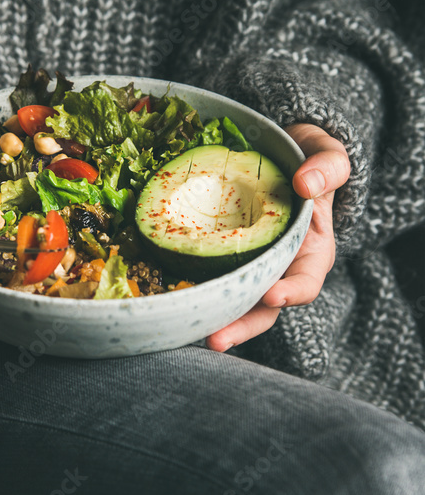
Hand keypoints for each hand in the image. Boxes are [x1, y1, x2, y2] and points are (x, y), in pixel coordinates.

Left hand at [206, 123, 350, 351]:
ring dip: (212, 318)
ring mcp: (250, 264)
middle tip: (216, 339)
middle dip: (241, 326)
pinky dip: (192, 288)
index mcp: (311, 251)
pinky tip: (167, 299)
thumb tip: (307, 185)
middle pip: (264, 307)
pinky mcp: (223, 256)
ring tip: (186, 331)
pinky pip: (209, 274)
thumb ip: (327, 168)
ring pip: (233, 300)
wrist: (283, 155)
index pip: (306, 281)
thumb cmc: (308, 160)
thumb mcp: (327, 155)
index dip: (291, 293)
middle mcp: (279, 266)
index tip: (273, 296)